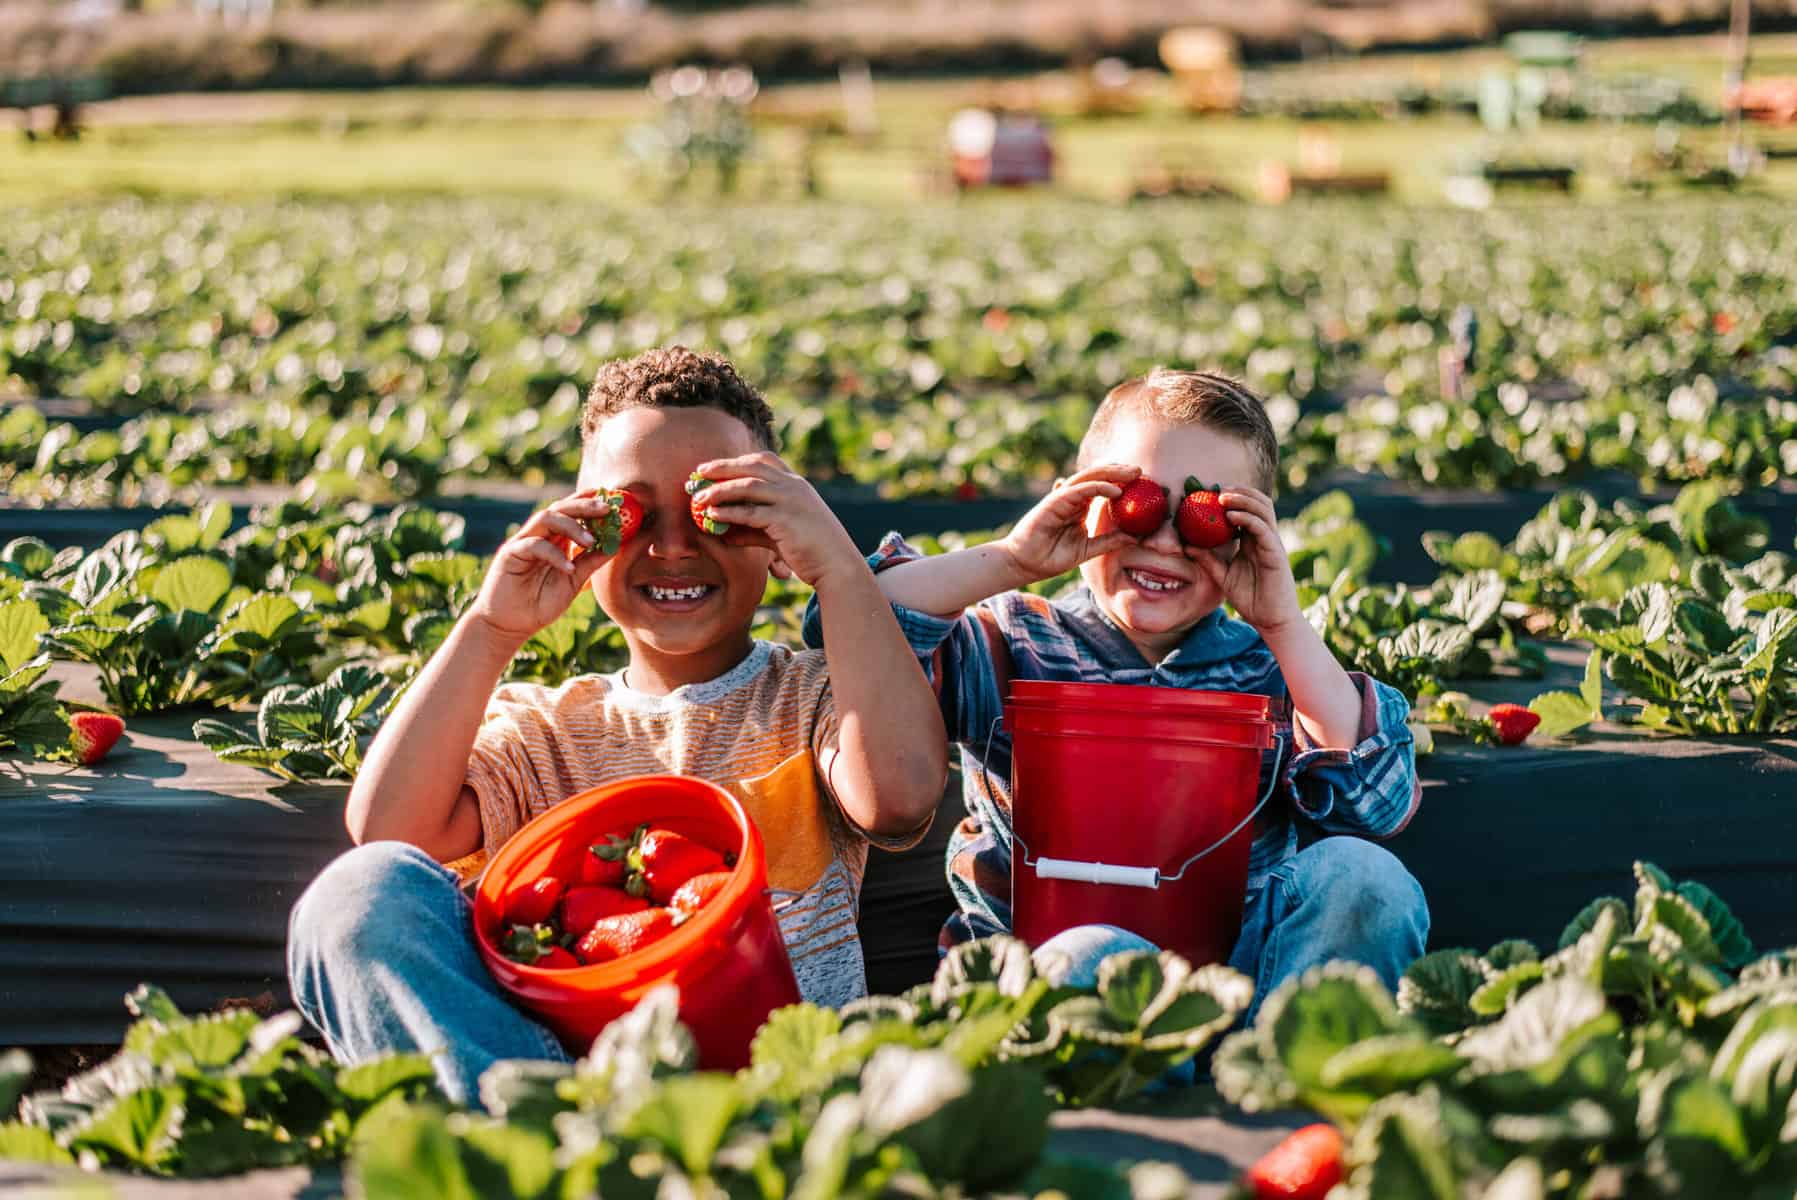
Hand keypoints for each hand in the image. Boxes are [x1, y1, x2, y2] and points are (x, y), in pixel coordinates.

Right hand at [465, 490, 615, 645]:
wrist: (510, 626)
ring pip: (545, 519)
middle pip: (559, 508)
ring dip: (571, 526)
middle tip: (606, 509)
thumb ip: (591, 563)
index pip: (571, 513)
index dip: (589, 503)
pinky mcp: (510, 554)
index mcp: (554, 539)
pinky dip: (554, 554)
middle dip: (583, 506)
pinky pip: (534, 545)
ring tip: (590, 541)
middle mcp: (538, 536)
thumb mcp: (573, 582)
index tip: (613, 501)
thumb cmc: (540, 603)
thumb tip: (616, 546)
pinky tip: (569, 568)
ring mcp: (523, 542)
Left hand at [689, 452, 860, 588]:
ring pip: (747, 486)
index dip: (736, 461)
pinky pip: (749, 512)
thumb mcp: (781, 534)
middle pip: (751, 466)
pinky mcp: (785, 519)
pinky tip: (712, 516)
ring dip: (719, 490)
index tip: (714, 467)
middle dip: (721, 467)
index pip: (764, 460)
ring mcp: (790, 501)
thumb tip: (726, 534)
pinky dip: (728, 512)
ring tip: (698, 498)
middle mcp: (794, 486)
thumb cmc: (812, 551)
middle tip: (697, 473)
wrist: (837, 565)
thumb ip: (755, 530)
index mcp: (796, 484)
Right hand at [1000, 463, 1140, 581]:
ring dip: (1112, 473)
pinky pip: (1078, 490)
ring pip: (1089, 477)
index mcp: (1079, 507)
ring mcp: (1062, 498)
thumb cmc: (1051, 557)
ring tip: (1132, 473)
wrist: (1025, 564)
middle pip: (1098, 477)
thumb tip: (1136, 538)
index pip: (1102, 488)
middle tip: (1140, 472)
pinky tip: (1114, 490)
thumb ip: (1109, 541)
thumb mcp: (1088, 550)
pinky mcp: (1054, 502)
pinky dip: (1097, 487)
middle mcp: (1072, 498)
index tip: (1142, 483)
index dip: (1121, 482)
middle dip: (1119, 472)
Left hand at [1187, 487, 1304, 636]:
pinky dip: (1248, 518)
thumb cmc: (1251, 599)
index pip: (1248, 510)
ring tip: (1223, 496)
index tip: (1210, 493)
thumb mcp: (1223, 576)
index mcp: (1254, 541)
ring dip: (1243, 499)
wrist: (1271, 620)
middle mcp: (1265, 538)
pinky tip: (1232, 516)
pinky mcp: (1275, 553)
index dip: (1233, 498)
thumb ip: (1208, 560)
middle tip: (1217, 489)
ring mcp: (1272, 544)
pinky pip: (1263, 529)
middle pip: (1259, 503)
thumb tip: (1187, 546)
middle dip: (1240, 491)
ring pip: (1263, 509)